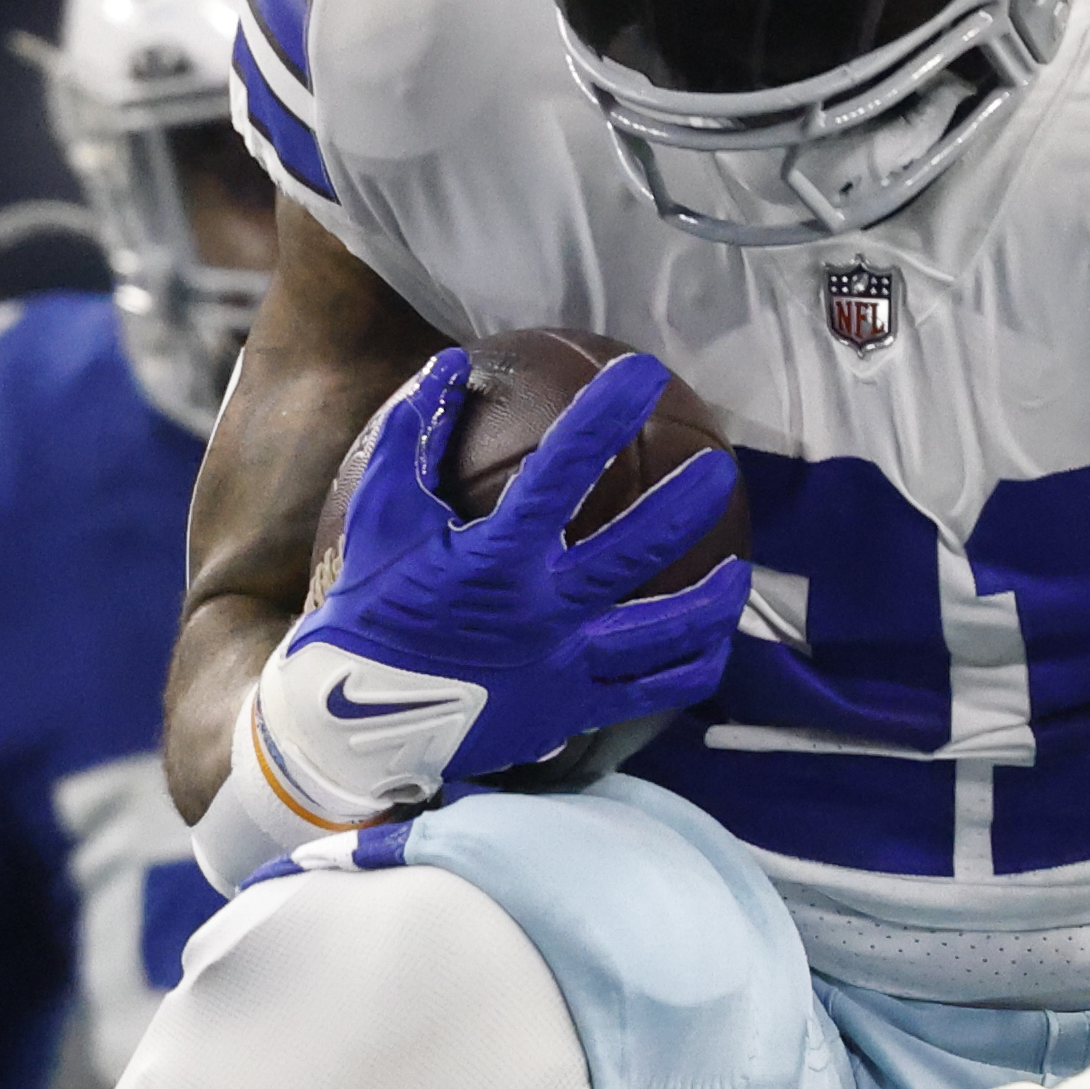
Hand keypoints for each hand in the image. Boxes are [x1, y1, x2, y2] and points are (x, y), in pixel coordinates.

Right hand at [255, 350, 745, 819]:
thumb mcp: (378, 516)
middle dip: (684, 503)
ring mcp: (561, 667)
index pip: (564, 469)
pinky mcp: (569, 711)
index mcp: (495, 558)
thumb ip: (412, 436)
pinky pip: (649, 693)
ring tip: (738, 571)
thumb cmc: (366, 611)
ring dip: (709, 600)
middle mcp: (539, 612)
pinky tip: (710, 645)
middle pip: (635, 552)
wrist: (351, 724)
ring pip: (660, 634)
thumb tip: (450, 364)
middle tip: (719, 466)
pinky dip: (689, 668)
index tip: (644, 374)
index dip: (607, 413)